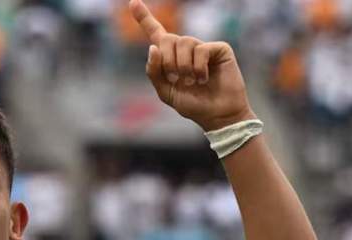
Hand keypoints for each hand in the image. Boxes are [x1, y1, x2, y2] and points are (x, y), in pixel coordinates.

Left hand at [130, 0, 254, 130]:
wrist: (218, 116)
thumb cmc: (194, 106)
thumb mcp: (167, 93)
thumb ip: (154, 72)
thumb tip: (153, 47)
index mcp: (171, 58)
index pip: (156, 33)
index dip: (144, 18)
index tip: (133, 3)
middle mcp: (186, 49)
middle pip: (167, 38)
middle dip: (167, 60)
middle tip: (176, 78)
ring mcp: (203, 47)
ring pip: (184, 42)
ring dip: (183, 66)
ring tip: (191, 81)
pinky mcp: (219, 49)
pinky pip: (201, 49)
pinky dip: (199, 67)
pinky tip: (203, 79)